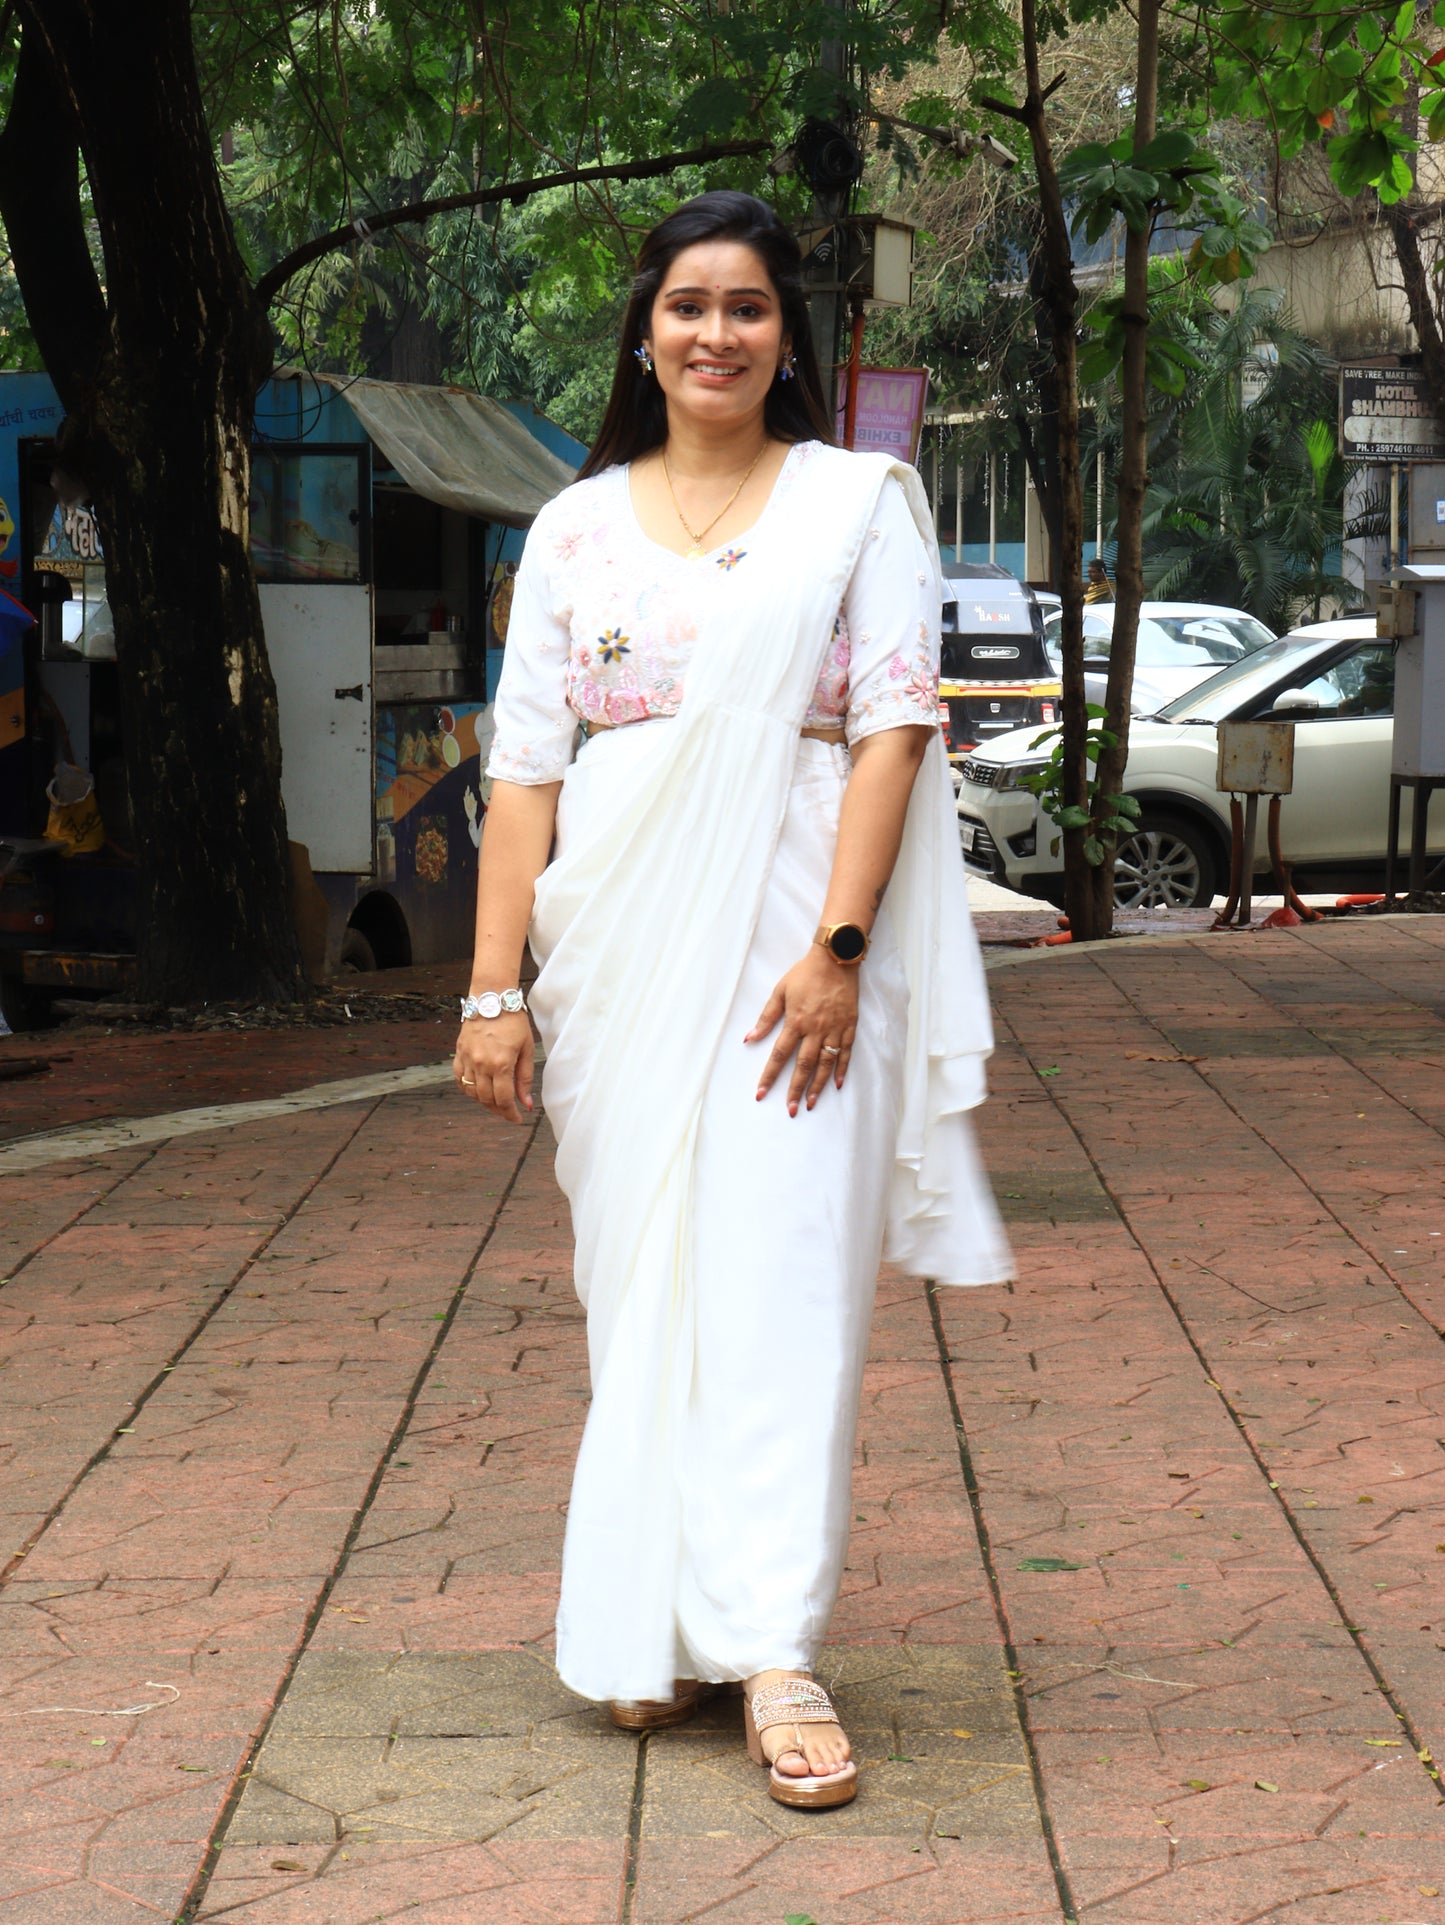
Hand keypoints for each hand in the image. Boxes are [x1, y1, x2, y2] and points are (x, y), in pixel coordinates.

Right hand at [453, 1011, 534, 1123]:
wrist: (492, 998)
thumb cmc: (514, 1022)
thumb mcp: (526, 1049)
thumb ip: (525, 1078)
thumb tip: (526, 1103)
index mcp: (501, 1063)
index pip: (503, 1099)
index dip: (510, 1113)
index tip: (517, 1119)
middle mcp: (481, 1064)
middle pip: (486, 1099)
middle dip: (498, 1109)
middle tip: (508, 1111)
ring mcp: (467, 1059)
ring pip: (472, 1092)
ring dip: (484, 1101)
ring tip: (495, 1101)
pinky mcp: (459, 1053)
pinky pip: (459, 1079)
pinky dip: (467, 1088)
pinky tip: (478, 1090)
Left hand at [746, 948, 858, 1116]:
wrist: (836, 959)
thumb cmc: (805, 974)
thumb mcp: (780, 991)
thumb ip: (766, 1017)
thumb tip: (749, 1038)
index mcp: (796, 1022)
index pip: (780, 1055)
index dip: (770, 1076)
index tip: (761, 1093)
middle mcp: (815, 1030)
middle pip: (803, 1066)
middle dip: (795, 1090)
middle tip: (790, 1110)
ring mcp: (834, 1029)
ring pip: (825, 1064)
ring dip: (817, 1086)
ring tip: (811, 1104)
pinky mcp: (849, 1026)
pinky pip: (845, 1052)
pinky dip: (841, 1069)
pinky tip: (836, 1084)